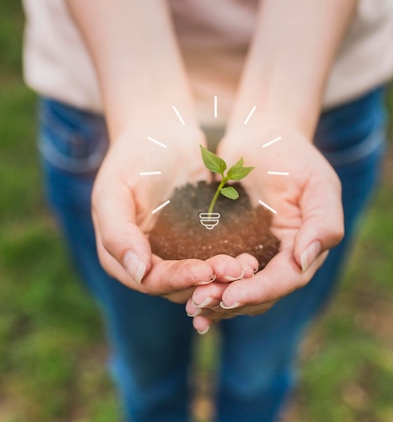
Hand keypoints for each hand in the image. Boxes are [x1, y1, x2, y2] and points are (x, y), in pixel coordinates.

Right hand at [91, 118, 256, 301]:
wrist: (162, 133)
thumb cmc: (131, 157)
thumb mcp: (113, 190)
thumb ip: (117, 233)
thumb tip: (137, 272)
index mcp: (120, 258)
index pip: (150, 282)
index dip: (178, 280)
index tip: (205, 270)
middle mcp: (146, 265)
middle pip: (178, 288)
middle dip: (207, 283)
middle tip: (236, 270)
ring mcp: (173, 257)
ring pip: (199, 282)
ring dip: (223, 280)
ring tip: (247, 267)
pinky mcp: (196, 247)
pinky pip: (213, 264)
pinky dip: (230, 266)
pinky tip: (249, 260)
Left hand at [185, 126, 343, 330]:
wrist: (261, 138)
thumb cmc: (292, 155)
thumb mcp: (317, 181)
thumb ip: (324, 221)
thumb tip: (305, 260)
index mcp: (306, 249)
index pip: (286, 279)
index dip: (259, 291)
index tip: (230, 296)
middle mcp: (283, 262)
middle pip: (262, 295)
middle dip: (232, 301)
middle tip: (200, 302)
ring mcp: (258, 259)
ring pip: (240, 293)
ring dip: (217, 303)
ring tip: (191, 306)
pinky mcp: (234, 253)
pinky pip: (222, 281)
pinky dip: (207, 292)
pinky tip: (186, 302)